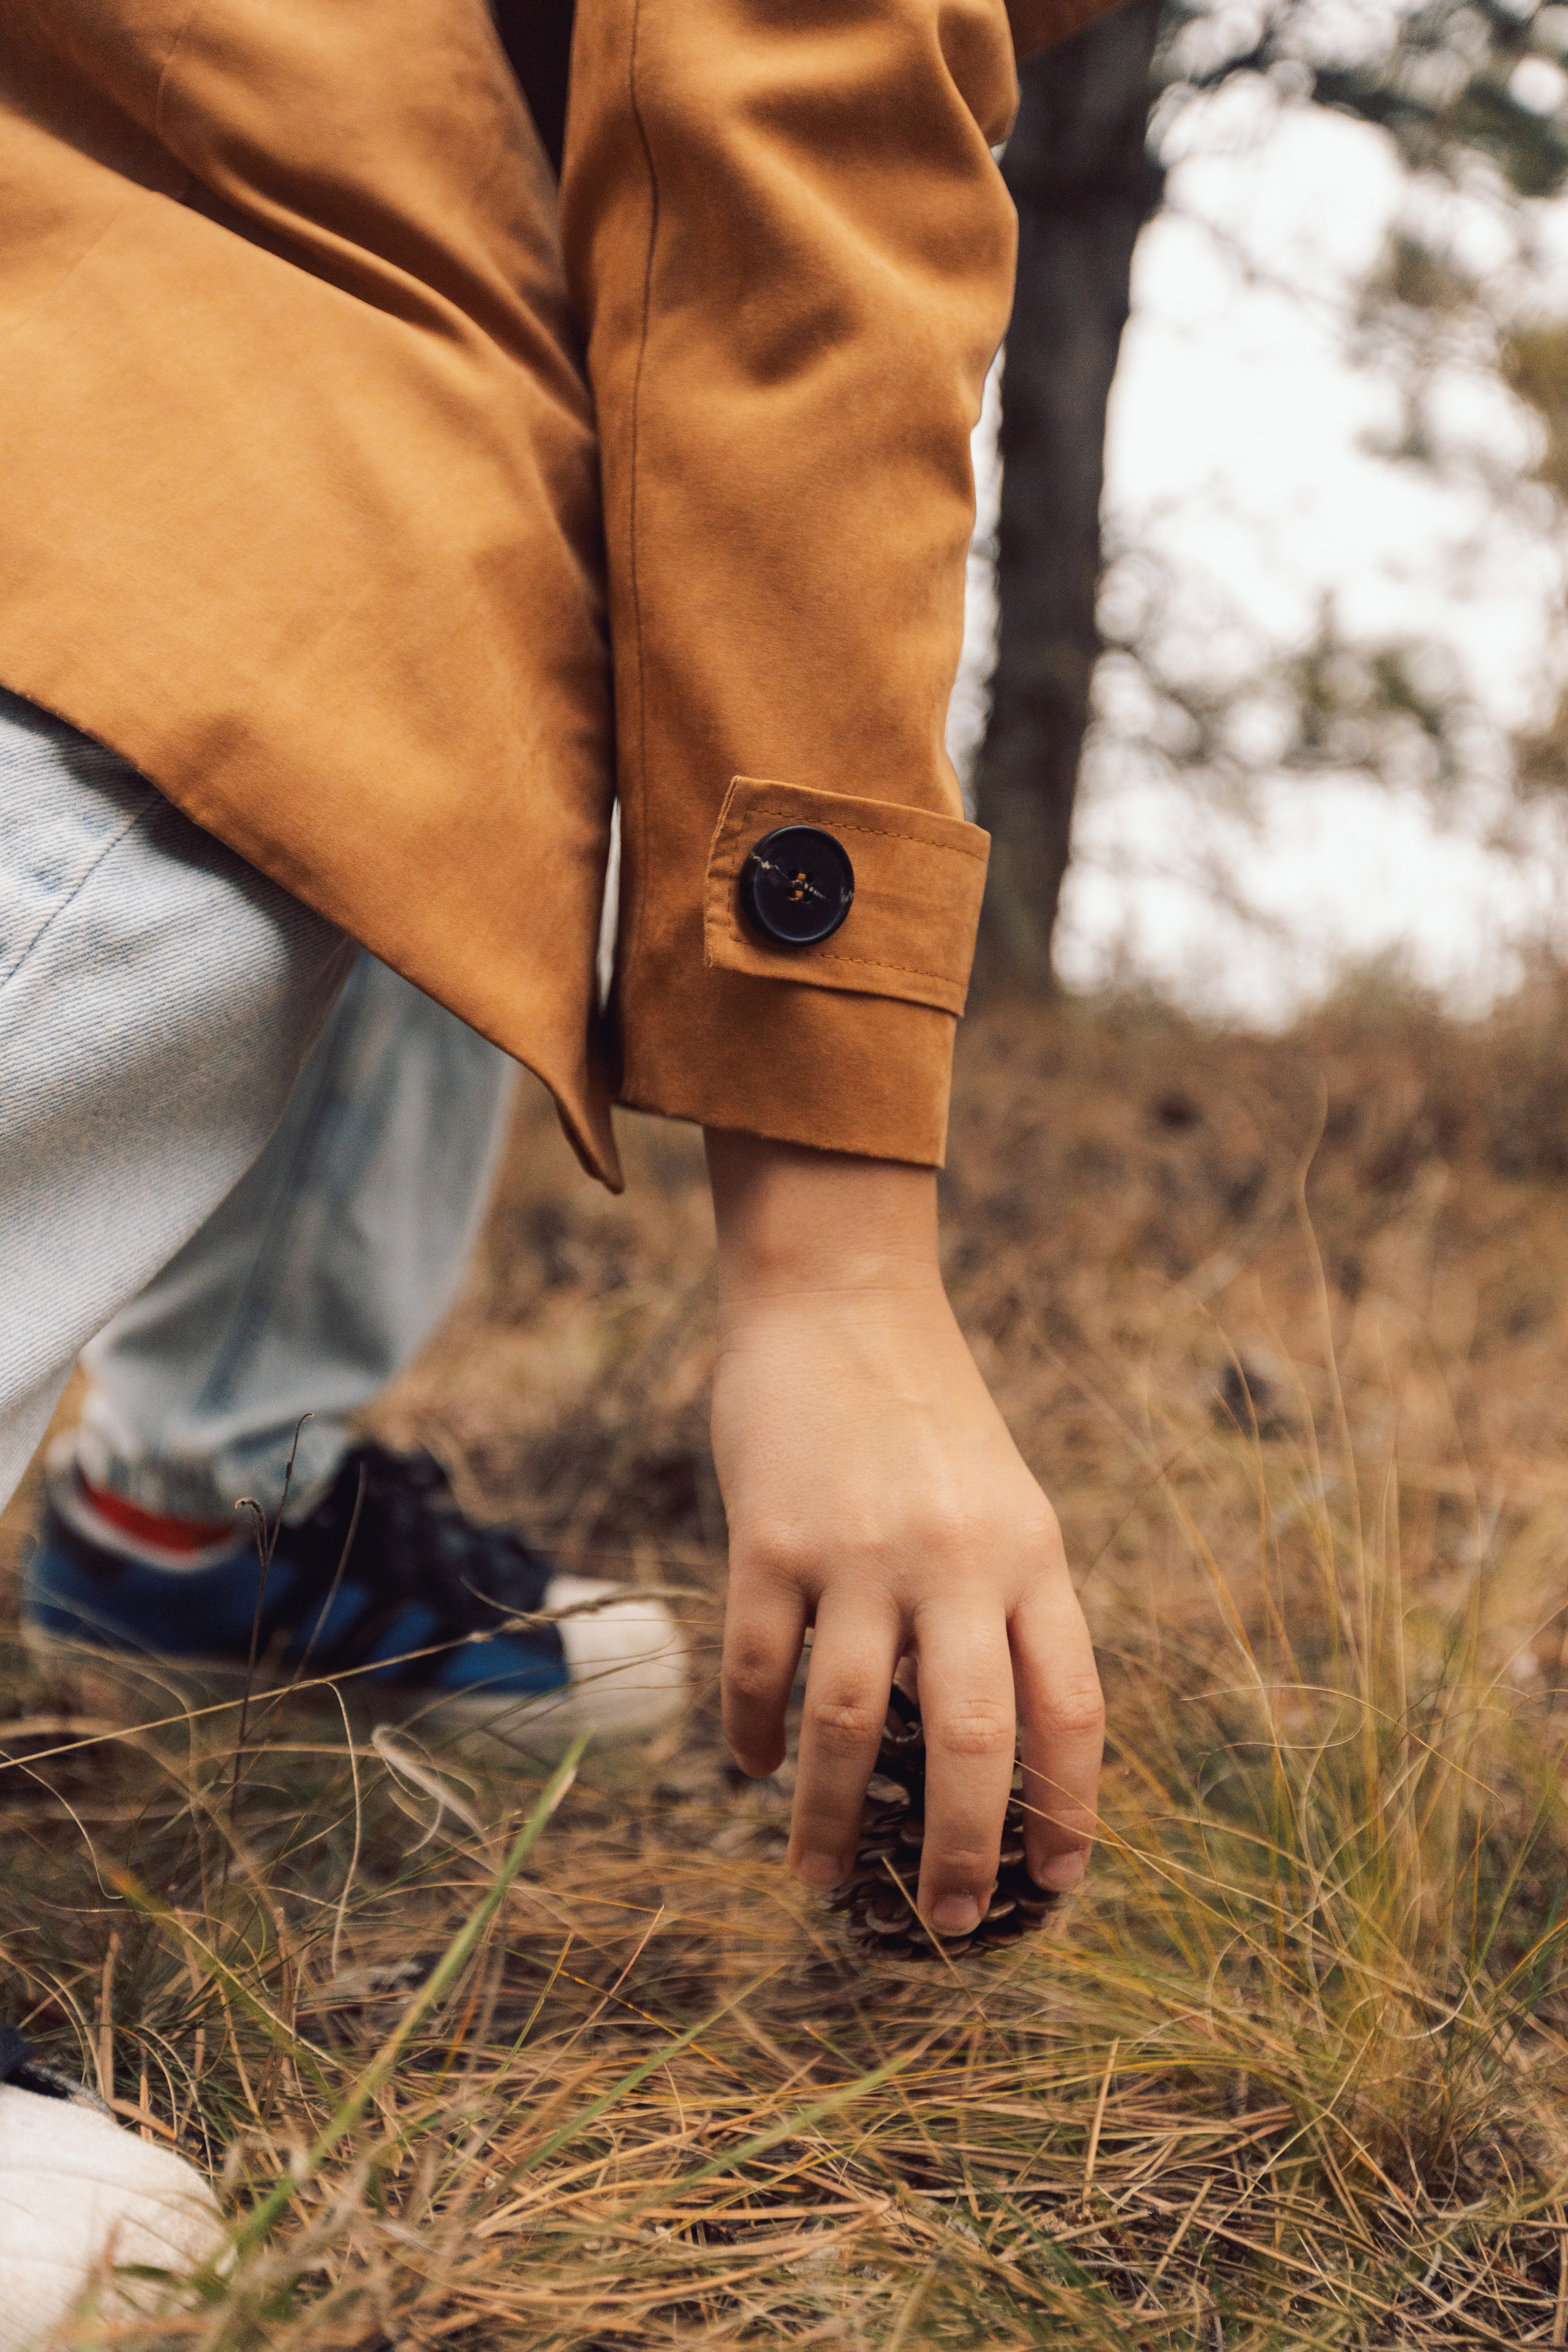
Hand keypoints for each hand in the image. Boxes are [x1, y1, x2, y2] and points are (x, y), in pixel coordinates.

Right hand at [705, 1131, 1102, 1938]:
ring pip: (848, 1725)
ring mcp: (859, 1550)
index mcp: (1032, 1553)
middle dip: (959, 1850)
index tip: (1059, 1880)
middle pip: (972, 1740)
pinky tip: (754, 1768)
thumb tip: (994, 1746)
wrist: (838, 1295)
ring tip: (815, 1881)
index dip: (1071, 1806)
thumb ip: (1006, 1602)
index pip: (1072, 1707)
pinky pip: (762, 1668)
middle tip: (943, 1923)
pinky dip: (755, 1734)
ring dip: (828, 1820)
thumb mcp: (1000, 1499)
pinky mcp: (769, 1538)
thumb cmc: (924, 1409)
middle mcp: (957, 1559)